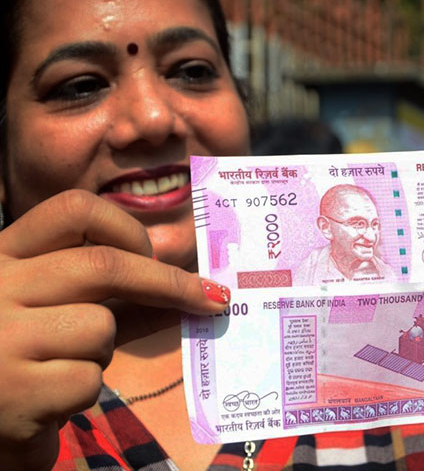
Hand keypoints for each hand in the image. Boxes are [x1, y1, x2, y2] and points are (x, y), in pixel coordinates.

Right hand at [0, 190, 228, 469]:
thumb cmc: (27, 362)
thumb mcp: (66, 316)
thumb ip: (123, 300)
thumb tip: (198, 290)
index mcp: (4, 257)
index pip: (74, 210)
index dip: (126, 227)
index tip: (155, 252)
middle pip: (104, 265)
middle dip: (170, 284)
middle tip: (214, 298)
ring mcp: (0, 338)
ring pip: (101, 326)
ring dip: (104, 352)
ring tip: (63, 368)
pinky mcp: (11, 391)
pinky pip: (88, 379)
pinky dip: (83, 393)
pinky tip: (49, 402)